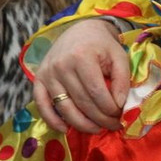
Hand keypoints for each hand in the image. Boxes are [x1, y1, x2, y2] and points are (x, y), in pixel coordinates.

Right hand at [32, 19, 129, 133]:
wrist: (80, 30)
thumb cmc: (102, 45)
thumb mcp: (119, 57)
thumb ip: (122, 80)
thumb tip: (119, 104)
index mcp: (82, 57)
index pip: (96, 92)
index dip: (110, 109)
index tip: (120, 116)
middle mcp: (61, 66)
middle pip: (81, 103)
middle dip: (100, 119)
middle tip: (113, 126)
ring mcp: (47, 74)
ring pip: (64, 108)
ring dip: (81, 124)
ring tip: (97, 129)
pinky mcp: (38, 80)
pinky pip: (42, 105)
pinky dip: (52, 120)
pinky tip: (65, 130)